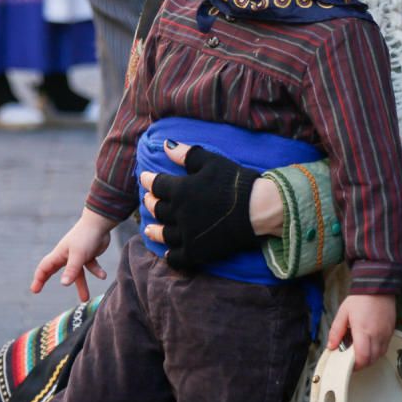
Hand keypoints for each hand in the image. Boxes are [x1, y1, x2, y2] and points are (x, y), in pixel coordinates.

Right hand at [31, 208, 112, 301]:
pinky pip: (91, 266)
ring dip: (81, 285)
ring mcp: (78, 255)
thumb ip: (72, 270)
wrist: (101, 223)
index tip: (34, 290)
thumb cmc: (86, 237)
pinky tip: (103, 276)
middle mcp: (67, 255)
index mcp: (60, 254)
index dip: (38, 278)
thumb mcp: (78, 255)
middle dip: (47, 279)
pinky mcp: (89, 254)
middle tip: (39, 291)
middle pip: (55, 270)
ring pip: (77, 273)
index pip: (44, 267)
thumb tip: (64, 284)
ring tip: (85, 299)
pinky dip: (96, 271)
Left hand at [139, 141, 261, 269]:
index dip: (149, 180)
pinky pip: (178, 257)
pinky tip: (167, 252)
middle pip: (158, 209)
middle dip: (151, 203)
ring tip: (148, 228)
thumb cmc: (234, 182)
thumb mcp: (211, 161)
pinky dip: (170, 255)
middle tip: (148, 200)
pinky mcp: (197, 252)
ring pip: (164, 234)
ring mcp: (187, 235)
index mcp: (180, 190)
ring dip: (154, 230)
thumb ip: (186, 154)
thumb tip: (165, 144)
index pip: (157, 185)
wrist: (256, 209)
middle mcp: (178, 214)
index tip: (144, 178)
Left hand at [328, 294, 396, 369]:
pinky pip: (385, 348)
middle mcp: (376, 335)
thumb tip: (331, 346)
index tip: (348, 365)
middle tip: (352, 361)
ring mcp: (385, 334)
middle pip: (371, 359)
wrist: (377, 288)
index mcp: (363, 331)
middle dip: (361, 364)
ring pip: (379, 355)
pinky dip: (377, 352)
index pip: (362, 357)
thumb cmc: (360, 299)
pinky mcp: (391, 332)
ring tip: (360, 353)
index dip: (356, 366)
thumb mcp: (343, 313)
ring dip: (370, 359)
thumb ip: (336, 331)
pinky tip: (370, 346)